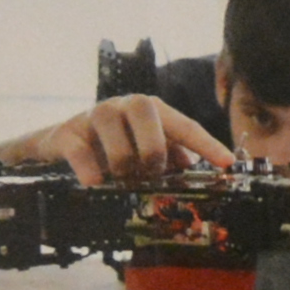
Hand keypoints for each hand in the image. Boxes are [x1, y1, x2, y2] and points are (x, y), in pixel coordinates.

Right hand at [1, 98, 232, 183]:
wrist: (62, 146)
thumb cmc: (114, 148)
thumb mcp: (146, 153)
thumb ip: (172, 160)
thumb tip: (196, 171)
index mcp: (151, 111)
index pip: (184, 125)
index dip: (207, 144)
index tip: (227, 163)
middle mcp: (123, 106)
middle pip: (145, 109)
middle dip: (152, 146)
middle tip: (150, 172)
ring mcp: (93, 115)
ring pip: (111, 126)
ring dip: (121, 160)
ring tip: (121, 178)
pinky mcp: (66, 133)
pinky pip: (79, 150)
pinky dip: (90, 170)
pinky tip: (94, 183)